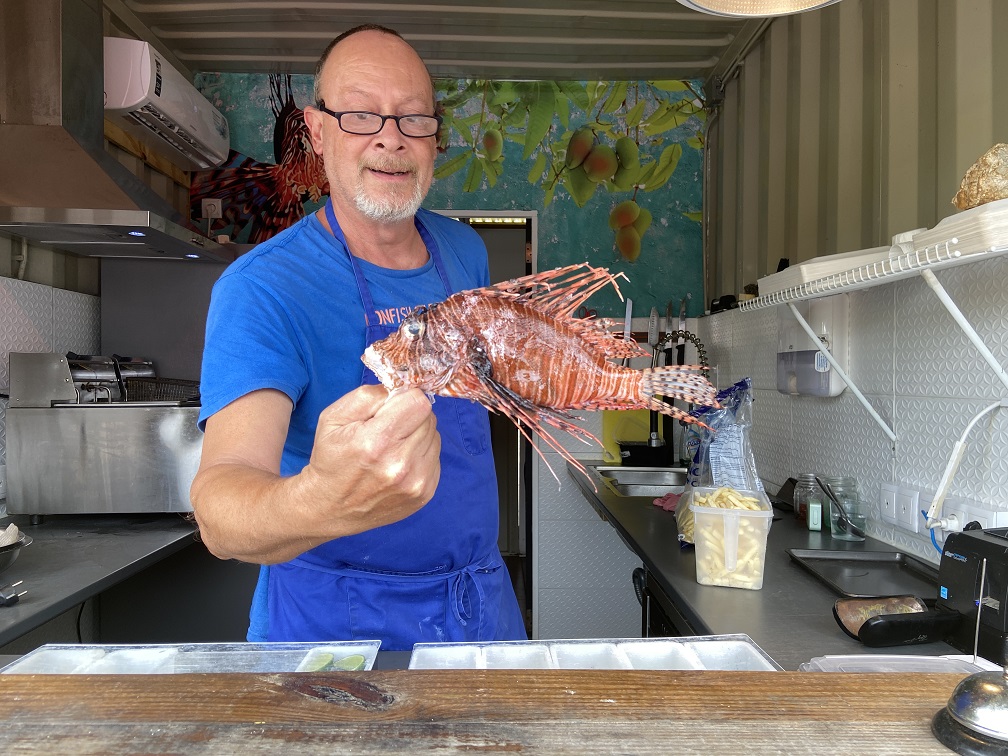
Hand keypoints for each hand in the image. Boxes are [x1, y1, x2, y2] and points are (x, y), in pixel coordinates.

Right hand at [306, 384, 440, 533]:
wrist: (330, 508)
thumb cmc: (330, 459)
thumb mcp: (334, 417)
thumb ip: (369, 396)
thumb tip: (401, 388)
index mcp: (376, 442)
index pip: (419, 402)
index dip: (406, 397)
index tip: (393, 405)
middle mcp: (401, 464)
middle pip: (428, 417)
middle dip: (411, 415)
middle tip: (388, 427)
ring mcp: (416, 482)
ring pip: (435, 436)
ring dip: (417, 435)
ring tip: (392, 447)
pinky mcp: (425, 493)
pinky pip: (436, 457)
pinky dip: (421, 454)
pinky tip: (399, 462)